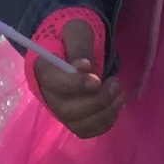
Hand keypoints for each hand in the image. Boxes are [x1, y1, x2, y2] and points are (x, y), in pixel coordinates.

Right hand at [35, 18, 122, 138]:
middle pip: (67, 110)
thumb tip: (84, 67)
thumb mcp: (77, 32)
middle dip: (96, 101)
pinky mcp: (73, 120)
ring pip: (78, 124)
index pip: (53, 83)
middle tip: (115, 84)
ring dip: (104, 113)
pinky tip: (115, 106)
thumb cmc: (73, 38)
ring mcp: (60, 110)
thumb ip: (80, 47)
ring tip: (119, 95)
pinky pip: (87, 131)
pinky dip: (105, 123)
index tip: (96, 79)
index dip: (75, 84)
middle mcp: (48, 95)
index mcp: (44, 69)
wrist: (73, 48)